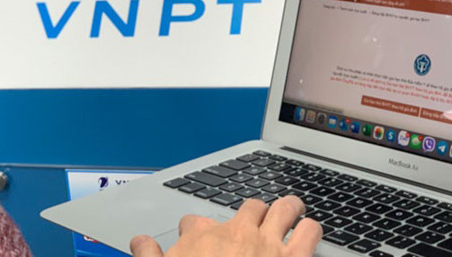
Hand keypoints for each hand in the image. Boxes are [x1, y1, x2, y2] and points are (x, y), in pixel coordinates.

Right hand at [130, 195, 321, 256]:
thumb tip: (140, 242)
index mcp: (200, 238)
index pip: (195, 221)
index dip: (196, 230)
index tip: (197, 241)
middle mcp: (236, 232)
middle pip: (249, 207)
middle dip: (252, 214)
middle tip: (254, 226)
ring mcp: (267, 244)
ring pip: (284, 208)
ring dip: (288, 211)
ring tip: (291, 216)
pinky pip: (310, 232)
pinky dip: (311, 231)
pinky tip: (309, 237)